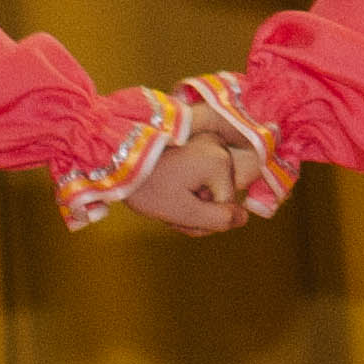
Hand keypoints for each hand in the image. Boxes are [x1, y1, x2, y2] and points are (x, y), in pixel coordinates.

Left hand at [122, 127, 261, 233]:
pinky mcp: (198, 140)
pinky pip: (204, 172)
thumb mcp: (183, 212)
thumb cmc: (148, 187)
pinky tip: (171, 188)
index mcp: (220, 164)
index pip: (227, 208)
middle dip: (199, 211)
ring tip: (167, 201)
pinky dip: (191, 184)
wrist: (119, 158)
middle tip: (170, 216)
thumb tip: (244, 219)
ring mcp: (209, 141)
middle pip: (221, 195)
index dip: (204, 222)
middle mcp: (220, 148)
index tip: (176, 222)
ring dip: (194, 199)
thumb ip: (217, 220)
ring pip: (212, 185)